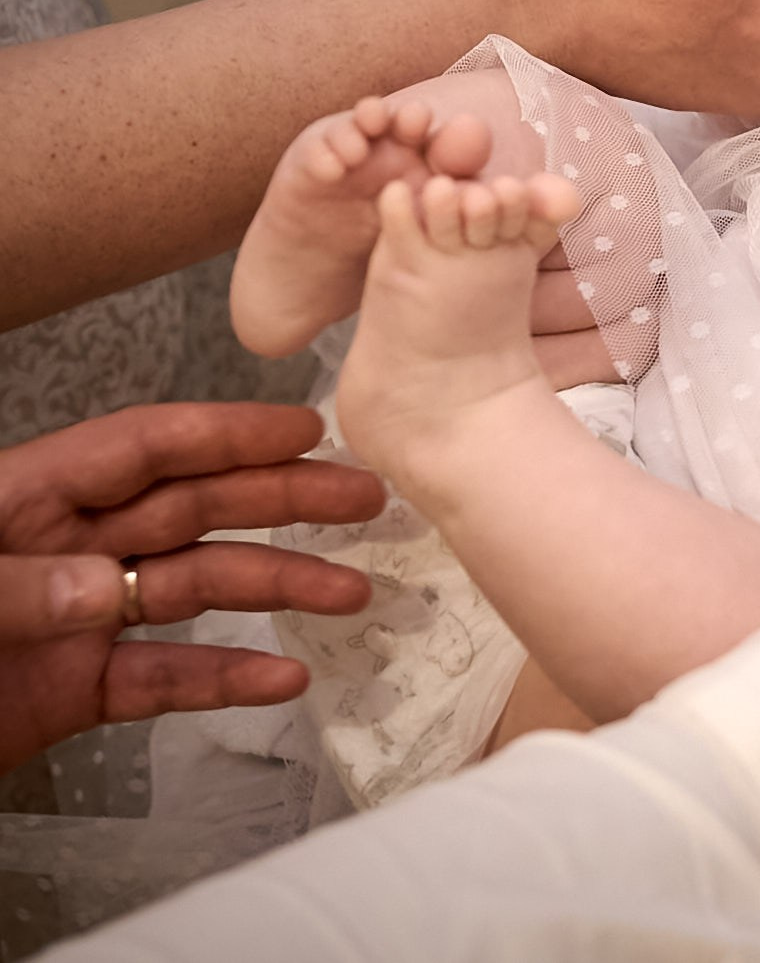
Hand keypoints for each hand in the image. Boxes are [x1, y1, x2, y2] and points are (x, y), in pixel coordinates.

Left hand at [0, 404, 382, 774]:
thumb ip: (15, 590)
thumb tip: (106, 587)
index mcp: (21, 503)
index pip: (144, 449)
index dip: (229, 433)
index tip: (306, 427)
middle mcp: (61, 552)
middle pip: (191, 511)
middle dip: (282, 501)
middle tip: (362, 499)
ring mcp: (74, 621)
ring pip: (196, 591)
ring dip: (277, 590)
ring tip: (349, 594)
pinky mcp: (74, 693)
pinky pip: (166, 678)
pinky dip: (226, 678)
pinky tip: (280, 677)